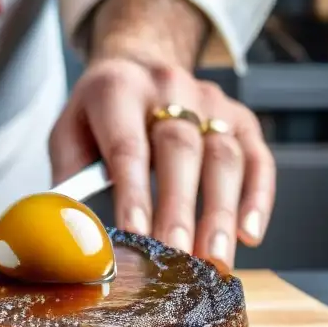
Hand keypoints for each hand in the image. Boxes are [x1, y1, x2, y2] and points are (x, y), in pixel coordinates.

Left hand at [49, 58, 274, 269]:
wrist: (139, 67)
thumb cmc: (100, 114)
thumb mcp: (69, 132)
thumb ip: (70, 176)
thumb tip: (75, 229)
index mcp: (118, 89)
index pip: (128, 145)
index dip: (134, 192)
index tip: (136, 234)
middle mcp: (169, 88)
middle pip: (181, 151)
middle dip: (180, 209)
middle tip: (179, 257)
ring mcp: (210, 102)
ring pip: (224, 157)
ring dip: (221, 213)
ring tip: (215, 260)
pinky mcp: (241, 118)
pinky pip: (258, 159)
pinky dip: (257, 199)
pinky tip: (249, 236)